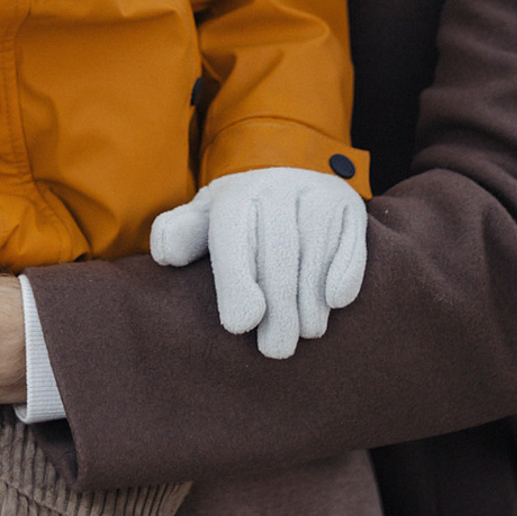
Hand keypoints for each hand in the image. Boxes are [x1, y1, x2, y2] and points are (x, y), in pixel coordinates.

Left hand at [150, 168, 366, 358]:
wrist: (288, 165)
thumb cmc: (242, 213)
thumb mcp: (206, 217)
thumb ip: (181, 235)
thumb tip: (165, 253)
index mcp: (236, 195)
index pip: (233, 237)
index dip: (236, 281)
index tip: (241, 324)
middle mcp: (278, 188)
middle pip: (279, 250)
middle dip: (278, 306)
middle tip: (275, 349)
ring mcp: (318, 194)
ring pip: (316, 248)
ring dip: (310, 297)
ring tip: (304, 333)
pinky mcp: (350, 206)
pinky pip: (351, 240)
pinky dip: (346, 271)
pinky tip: (335, 301)